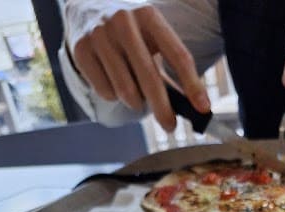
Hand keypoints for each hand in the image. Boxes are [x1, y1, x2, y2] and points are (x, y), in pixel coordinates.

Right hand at [71, 4, 209, 130]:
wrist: (86, 6)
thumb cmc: (131, 31)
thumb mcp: (152, 38)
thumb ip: (170, 69)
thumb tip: (194, 106)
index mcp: (149, 16)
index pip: (178, 55)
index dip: (193, 85)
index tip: (203, 109)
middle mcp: (123, 21)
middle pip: (150, 78)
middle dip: (163, 109)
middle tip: (171, 127)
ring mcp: (100, 35)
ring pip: (126, 91)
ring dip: (136, 102)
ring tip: (136, 93)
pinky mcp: (81, 50)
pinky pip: (105, 92)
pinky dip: (114, 96)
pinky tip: (113, 81)